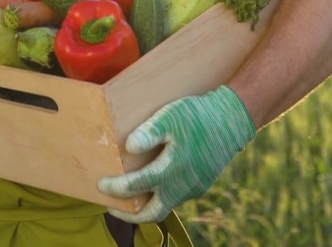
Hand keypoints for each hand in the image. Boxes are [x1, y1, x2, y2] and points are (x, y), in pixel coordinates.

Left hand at [97, 86, 254, 223]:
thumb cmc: (197, 116)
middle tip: (110, 206)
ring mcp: (193, 188)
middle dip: (129, 215)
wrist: (232, 120)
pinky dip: (160, 195)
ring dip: (145, 205)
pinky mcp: (201, 185)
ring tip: (128, 197)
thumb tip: (129, 147)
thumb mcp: (170, 117)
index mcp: (171, 170)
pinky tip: (153, 184)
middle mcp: (182, 186)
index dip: (116, 188)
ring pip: (165, 206)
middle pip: (152, 213)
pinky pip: (176, 197)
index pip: (136, 186)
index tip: (100, 185)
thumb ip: (149, 132)